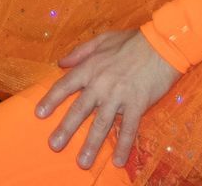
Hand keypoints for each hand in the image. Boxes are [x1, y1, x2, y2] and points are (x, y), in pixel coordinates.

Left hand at [34, 28, 177, 168]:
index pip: (65, 86)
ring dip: (91, 145)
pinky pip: (128, 129)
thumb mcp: (102, 39)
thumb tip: (61, 62)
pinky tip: (118, 161)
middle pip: (79, 110)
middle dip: (65, 129)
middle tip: (54, 146)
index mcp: (90, 68)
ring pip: (101, 124)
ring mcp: (118, 96)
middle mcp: (100, 84)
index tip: (39, 114)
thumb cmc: (132, 41)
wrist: (161, 45)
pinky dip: (122, 145)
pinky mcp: (137, 104)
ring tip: (83, 162)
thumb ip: (80, 52)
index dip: (51, 100)